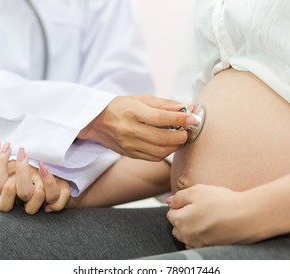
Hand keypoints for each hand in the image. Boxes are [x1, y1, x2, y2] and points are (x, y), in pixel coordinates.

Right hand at [0, 135, 70, 213]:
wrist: (63, 187)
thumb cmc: (33, 179)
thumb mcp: (14, 172)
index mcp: (6, 195)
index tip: (3, 142)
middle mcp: (20, 202)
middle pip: (7, 189)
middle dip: (8, 167)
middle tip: (19, 150)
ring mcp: (38, 203)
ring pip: (29, 194)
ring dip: (28, 174)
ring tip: (31, 157)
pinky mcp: (57, 202)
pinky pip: (53, 198)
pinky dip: (48, 181)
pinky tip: (44, 166)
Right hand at [78, 95, 195, 160]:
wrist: (97, 121)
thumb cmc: (122, 107)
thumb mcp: (142, 99)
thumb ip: (165, 104)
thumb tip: (187, 109)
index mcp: (133, 112)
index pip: (161, 117)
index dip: (180, 118)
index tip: (192, 118)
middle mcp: (130, 130)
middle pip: (162, 138)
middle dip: (181, 136)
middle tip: (188, 131)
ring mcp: (129, 145)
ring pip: (160, 152)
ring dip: (175, 146)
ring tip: (180, 138)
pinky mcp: (130, 154)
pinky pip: (153, 157)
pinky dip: (165, 152)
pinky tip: (169, 145)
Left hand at [166, 184, 252, 247]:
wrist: (246, 217)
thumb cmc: (221, 201)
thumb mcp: (196, 190)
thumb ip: (179, 196)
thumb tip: (168, 201)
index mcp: (180, 220)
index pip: (171, 213)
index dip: (181, 205)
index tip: (194, 201)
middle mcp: (186, 236)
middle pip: (177, 226)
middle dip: (184, 218)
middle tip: (200, 209)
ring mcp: (198, 244)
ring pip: (187, 237)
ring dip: (191, 229)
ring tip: (207, 218)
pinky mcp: (209, 249)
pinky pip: (197, 244)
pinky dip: (200, 237)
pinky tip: (212, 228)